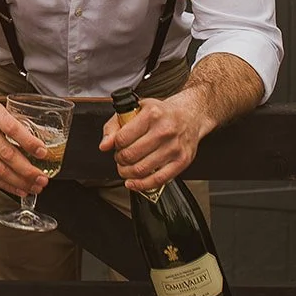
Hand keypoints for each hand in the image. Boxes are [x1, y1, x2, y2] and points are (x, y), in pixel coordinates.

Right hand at [0, 91, 50, 197]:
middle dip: (28, 170)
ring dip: (19, 181)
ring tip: (35, 186)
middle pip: (6, 153)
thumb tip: (37, 142)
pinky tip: (18, 188)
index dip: (29, 142)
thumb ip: (12, 122)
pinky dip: (6, 185)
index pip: (11, 128)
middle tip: (42, 178)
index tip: (43, 152)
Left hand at [98, 90, 212, 192]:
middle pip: (130, 155)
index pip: (122, 138)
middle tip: (120, 157)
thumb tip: (104, 145)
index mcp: (151, 114)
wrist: (190, 116)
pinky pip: (158, 180)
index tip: (116, 145)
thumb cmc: (161, 113)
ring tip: (126, 168)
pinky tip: (133, 182)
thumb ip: (115, 126)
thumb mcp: (136, 110)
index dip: (115, 145)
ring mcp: (174, 147)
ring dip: (127, 173)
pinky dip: (142, 185)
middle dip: (119, 160)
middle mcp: (164, 130)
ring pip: (142, 169)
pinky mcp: (182, 161)